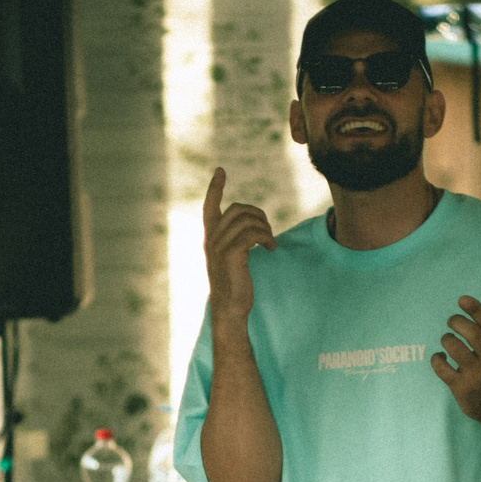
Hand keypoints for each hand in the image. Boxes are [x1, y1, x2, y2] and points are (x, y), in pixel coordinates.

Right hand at [202, 168, 274, 322]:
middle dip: (258, 214)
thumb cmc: (234, 286)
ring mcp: (220, 247)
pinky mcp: (231, 255)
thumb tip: (252, 226)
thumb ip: (235, 241)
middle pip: (237, 209)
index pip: (209, 207)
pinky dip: (266, 238)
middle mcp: (212, 240)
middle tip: (268, 232)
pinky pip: (253, 234)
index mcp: (211, 238)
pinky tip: (271, 249)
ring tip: (270, 243)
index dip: (215, 188)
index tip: (220, 171)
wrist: (230, 310)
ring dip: (265, 228)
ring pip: (247, 220)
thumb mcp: (232, 259)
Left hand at [431, 296, 480, 428]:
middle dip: (457, 322)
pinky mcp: (462, 388)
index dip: (475, 309)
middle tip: (452, 321)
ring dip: (446, 339)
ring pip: (455, 348)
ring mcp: (477, 375)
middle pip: (471, 333)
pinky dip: (436, 359)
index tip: (461, 299)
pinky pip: (443, 369)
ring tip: (447, 340)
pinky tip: (439, 357)